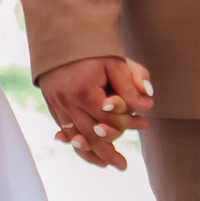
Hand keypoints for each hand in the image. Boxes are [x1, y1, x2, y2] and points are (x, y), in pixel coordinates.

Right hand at [38, 55, 154, 169]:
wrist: (60, 35)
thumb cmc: (91, 47)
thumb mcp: (114, 61)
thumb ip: (130, 84)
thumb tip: (148, 105)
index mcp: (83, 91)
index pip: (108, 118)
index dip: (128, 122)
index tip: (145, 124)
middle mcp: (66, 102)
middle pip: (90, 135)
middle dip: (108, 151)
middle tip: (123, 166)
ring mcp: (56, 104)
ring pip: (74, 136)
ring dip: (91, 153)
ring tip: (107, 165)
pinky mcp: (51, 104)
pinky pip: (64, 130)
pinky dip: (75, 142)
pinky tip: (86, 150)